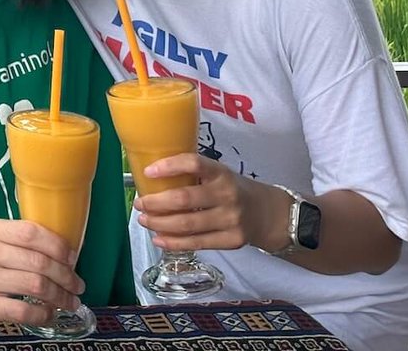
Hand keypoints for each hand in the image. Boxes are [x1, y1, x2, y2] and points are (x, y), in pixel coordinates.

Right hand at [0, 218, 84, 332]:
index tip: (72, 258)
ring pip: (35, 285)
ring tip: (69, 301)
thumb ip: (20, 243)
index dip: (58, 245)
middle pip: (38, 261)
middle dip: (66, 276)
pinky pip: (23, 310)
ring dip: (60, 296)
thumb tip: (65, 253)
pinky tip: (49, 314)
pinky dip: (43, 314)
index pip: (31, 232)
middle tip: (77, 286)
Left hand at [132, 154, 285, 252]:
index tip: (148, 171)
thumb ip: (194, 175)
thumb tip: (152, 177)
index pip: (194, 164)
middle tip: (139, 203)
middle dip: (156, 202)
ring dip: (160, 223)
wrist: (268, 214)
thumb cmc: (233, 190)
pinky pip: (196, 243)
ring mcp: (230, 220)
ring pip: (187, 224)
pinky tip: (159, 238)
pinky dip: (173, 242)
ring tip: (144, 220)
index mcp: (221, 173)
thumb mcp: (219, 174)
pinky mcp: (231, 241)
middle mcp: (227, 195)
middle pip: (184, 199)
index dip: (170, 166)